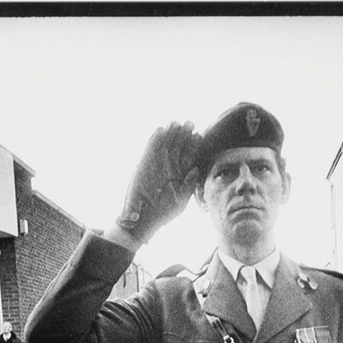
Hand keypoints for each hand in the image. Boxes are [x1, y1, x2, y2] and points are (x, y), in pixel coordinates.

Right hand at [115, 121, 203, 238]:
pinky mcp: (143, 165)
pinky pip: (149, 149)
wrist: (143, 220)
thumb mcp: (181, 200)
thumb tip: (196, 169)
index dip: (194, 145)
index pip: (189, 156)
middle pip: (178, 147)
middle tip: (190, 123)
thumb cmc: (164, 213)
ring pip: (164, 145)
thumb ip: (189, 185)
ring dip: (170, 134)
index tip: (199, 135)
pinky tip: (161, 130)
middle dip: (184, 135)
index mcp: (180, 174)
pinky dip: (154, 140)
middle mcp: (169, 167)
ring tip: (176, 123)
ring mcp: (156, 165)